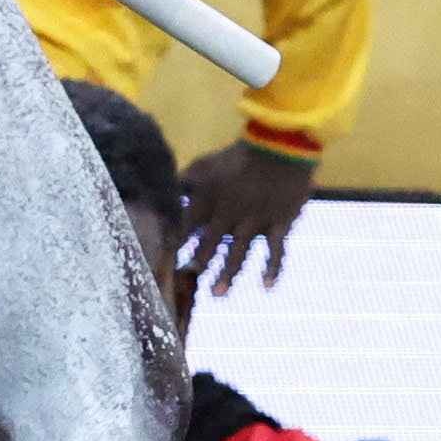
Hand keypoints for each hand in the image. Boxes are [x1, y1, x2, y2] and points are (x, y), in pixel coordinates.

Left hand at [176, 139, 314, 297]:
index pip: (184, 227)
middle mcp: (227, 216)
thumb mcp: (204, 164)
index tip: (162, 260)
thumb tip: (164, 193)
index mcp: (207, 200)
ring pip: (237, 254)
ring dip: (226, 274)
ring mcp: (253, 222)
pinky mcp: (278, 224)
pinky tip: (266, 286)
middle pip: (208, 245)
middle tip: (187, 280)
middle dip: (197, 263)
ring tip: (217, 293)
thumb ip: (184, 182)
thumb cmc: (238, 156)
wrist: (278, 147)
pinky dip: (272, 268)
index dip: (173, 244)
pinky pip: (275, 250)